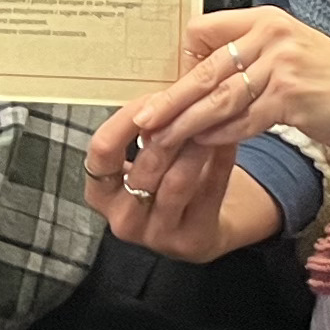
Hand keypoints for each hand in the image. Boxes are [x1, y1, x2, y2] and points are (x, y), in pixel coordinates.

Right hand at [83, 94, 274, 262]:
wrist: (194, 229)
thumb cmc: (161, 184)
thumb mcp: (138, 162)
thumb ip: (140, 131)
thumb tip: (159, 90)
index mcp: (100, 193)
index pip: (102, 150)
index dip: (127, 119)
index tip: (152, 99)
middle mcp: (123, 219)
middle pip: (146, 165)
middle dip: (171, 128)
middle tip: (192, 101)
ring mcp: (157, 235)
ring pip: (178, 180)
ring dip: (197, 144)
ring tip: (212, 118)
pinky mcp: (192, 240)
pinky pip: (210, 192)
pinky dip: (221, 160)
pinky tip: (229, 137)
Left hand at [107, 8, 329, 178]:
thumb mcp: (295, 56)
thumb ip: (255, 59)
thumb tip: (207, 77)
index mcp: (268, 20)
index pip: (204, 31)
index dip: (184, 61)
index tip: (169, 89)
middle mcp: (272, 35)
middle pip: (206, 68)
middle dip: (170, 97)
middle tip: (142, 118)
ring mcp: (284, 65)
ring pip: (219, 96)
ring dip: (186, 122)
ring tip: (160, 139)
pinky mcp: (294, 97)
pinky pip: (244, 119)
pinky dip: (221, 136)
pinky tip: (201, 147)